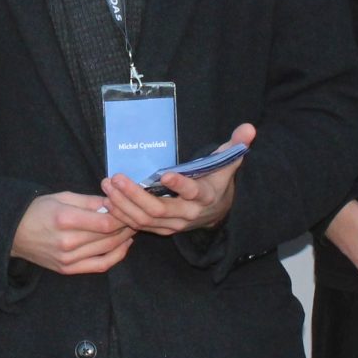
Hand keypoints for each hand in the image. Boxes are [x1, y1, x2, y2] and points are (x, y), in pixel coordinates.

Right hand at [12, 192, 135, 275]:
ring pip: (107, 251)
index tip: (128, 207)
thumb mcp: (62, 197)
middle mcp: (68, 242)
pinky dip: (116, 257)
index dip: (122, 216)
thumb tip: (114, 202)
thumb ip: (89, 201)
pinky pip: (99, 266)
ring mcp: (68, 259)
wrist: (13, 233)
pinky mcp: (67, 269)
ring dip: (124, 239)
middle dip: (126, 226)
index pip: (106, 222)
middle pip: (109, 237)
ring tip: (131, 228)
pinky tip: (123, 246)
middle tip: (135, 216)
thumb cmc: (37, 210)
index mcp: (65, 220)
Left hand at [100, 122, 254, 235]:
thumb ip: (236, 146)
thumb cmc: (218, 182)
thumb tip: (249, 128)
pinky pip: (139, 226)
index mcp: (205, 196)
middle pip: (159, 209)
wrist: (219, 212)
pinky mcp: (162, 229)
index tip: (165, 174)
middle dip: (135, 195)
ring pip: (144, 220)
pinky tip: (109, 201)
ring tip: (108, 186)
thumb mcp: (228, 163)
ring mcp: (173, 224)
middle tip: (116, 178)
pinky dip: (123, 215)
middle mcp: (188, 214)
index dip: (180, 185)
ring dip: (123, 204)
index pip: (193, 192)